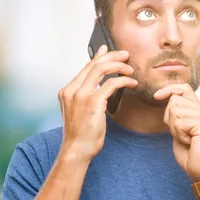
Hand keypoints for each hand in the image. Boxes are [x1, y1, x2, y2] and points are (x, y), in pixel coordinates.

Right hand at [58, 45, 137, 161]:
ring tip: (130, 69)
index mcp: (67, 91)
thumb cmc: (82, 134)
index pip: (85, 67)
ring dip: (119, 66)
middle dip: (112, 57)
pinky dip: (123, 81)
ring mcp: (80, 96)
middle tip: (125, 55)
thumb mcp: (81, 111)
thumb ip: (87, 96)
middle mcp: (71, 90)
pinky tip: (131, 84)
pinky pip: (111, 84)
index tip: (108, 49)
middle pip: (94, 64)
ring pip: (101, 70)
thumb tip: (101, 84)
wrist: (76, 150)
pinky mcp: (92, 102)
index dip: (99, 56)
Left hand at [153, 83, 199, 180]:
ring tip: (187, 139)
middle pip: (174, 100)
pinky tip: (190, 142)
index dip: (169, 89)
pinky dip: (179, 135)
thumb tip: (165, 99)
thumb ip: (176, 115)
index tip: (157, 96)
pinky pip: (179, 123)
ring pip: (174, 110)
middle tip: (182, 135)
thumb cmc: (192, 155)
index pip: (183, 88)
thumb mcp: (179, 130)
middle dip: (169, 119)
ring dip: (174, 128)